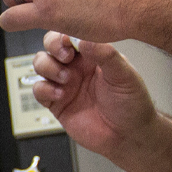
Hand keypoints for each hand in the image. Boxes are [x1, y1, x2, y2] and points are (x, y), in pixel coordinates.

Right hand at [30, 32, 163, 159]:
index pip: (71, 35)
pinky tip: (59, 94)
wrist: (128, 136)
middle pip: (51, 46)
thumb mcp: (124, 75)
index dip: (65, 35)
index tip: (69, 43)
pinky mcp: (56, 103)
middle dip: (53, 48)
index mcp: (94, 55)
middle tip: (65, 58)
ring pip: (41, 64)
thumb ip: (106, 54)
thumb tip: (84, 39)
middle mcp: (77, 67)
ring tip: (66, 80)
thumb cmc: (132, 104)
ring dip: (48, 68)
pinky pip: (39, 90)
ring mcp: (65, 84)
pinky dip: (44, 89)